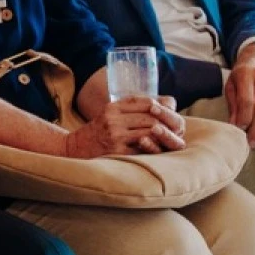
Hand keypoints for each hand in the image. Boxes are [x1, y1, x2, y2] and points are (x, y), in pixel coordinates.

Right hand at [62, 95, 184, 157]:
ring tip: (174, 140)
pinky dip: (155, 149)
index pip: (145, 101)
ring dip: (165, 137)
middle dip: (168, 123)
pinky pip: (144, 149)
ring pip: (150, 131)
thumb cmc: (97, 132)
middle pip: (151, 117)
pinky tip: (161, 150)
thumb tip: (166, 103)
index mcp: (113, 107)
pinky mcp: (117, 152)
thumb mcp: (110, 114)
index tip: (171, 113)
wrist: (74, 150)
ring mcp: (115, 136)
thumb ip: (131, 109)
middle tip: (179, 130)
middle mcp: (113, 119)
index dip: (162, 107)